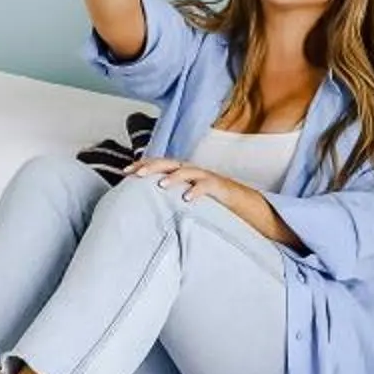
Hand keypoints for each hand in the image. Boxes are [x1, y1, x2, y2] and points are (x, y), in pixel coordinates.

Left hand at [126, 158, 297, 245]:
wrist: (249, 209)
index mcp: (184, 174)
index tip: (124, 173)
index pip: (160, 165)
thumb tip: (145, 210)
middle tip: (135, 174)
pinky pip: (209, 186)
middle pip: (169, 163)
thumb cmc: (214, 207)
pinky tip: (187, 198)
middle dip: (151, 166)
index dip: (143, 165)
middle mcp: (195, 172)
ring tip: (160, 185)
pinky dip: (197, 191)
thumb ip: (171, 201)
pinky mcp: (223, 189)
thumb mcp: (189, 202)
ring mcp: (209, 179)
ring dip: (173, 176)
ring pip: (188, 171)